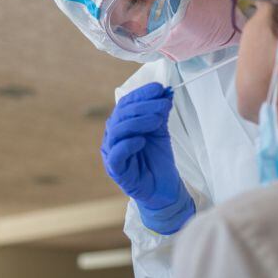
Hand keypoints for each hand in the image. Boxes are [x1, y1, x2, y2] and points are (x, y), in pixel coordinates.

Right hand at [101, 83, 194, 234]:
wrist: (163, 188)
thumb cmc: (158, 160)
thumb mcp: (160, 131)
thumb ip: (160, 112)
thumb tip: (166, 91)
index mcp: (121, 125)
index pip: (126, 103)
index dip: (141, 94)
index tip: (160, 88)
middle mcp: (113, 137)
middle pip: (122, 114)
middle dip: (144, 106)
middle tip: (163, 104)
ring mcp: (112, 153)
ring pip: (118, 131)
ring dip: (139, 121)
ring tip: (158, 120)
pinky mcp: (116, 170)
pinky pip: (116, 154)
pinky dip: (128, 144)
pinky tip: (143, 140)